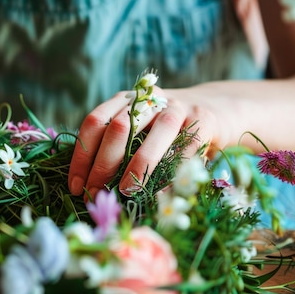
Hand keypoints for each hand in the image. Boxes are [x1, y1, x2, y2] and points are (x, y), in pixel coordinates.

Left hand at [68, 87, 219, 199]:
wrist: (219, 109)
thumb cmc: (167, 132)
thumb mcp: (139, 131)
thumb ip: (117, 147)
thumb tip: (87, 184)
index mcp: (125, 100)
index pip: (94, 123)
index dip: (81, 155)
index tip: (75, 185)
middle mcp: (148, 100)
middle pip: (117, 128)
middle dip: (102, 165)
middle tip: (95, 193)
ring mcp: (177, 107)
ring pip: (151, 135)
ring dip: (136, 167)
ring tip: (125, 191)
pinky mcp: (204, 120)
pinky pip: (185, 148)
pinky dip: (171, 172)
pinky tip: (160, 193)